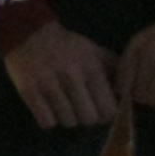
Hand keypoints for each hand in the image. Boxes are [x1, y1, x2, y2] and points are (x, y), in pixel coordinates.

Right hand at [3, 21, 122, 130]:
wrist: (28, 33)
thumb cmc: (66, 45)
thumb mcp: (94, 51)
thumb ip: (114, 70)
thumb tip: (126, 94)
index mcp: (91, 68)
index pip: (109, 109)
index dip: (106, 113)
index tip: (100, 108)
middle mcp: (71, 77)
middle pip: (89, 119)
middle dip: (87, 116)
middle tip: (81, 108)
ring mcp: (48, 85)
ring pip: (68, 122)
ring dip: (67, 117)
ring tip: (63, 105)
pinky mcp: (29, 91)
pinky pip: (46, 121)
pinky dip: (49, 119)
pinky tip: (48, 107)